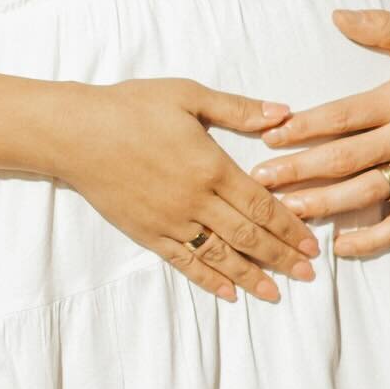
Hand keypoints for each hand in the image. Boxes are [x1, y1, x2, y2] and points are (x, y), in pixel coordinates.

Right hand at [53, 78, 320, 302]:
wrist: (77, 133)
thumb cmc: (132, 107)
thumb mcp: (187, 95)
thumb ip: (237, 109)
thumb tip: (282, 114)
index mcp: (212, 167)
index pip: (263, 205)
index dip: (291, 227)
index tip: (312, 244)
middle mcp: (196, 201)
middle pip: (248, 236)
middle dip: (282, 257)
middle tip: (308, 275)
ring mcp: (171, 221)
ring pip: (221, 256)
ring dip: (252, 276)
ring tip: (276, 293)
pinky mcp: (148, 233)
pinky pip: (185, 262)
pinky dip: (209, 279)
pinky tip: (228, 293)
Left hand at [249, 12, 389, 257]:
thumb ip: (378, 26)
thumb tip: (336, 16)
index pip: (342, 118)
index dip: (303, 128)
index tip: (269, 136)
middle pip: (345, 160)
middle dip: (300, 171)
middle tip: (261, 181)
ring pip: (367, 194)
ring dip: (325, 206)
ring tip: (287, 213)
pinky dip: (373, 239)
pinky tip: (340, 246)